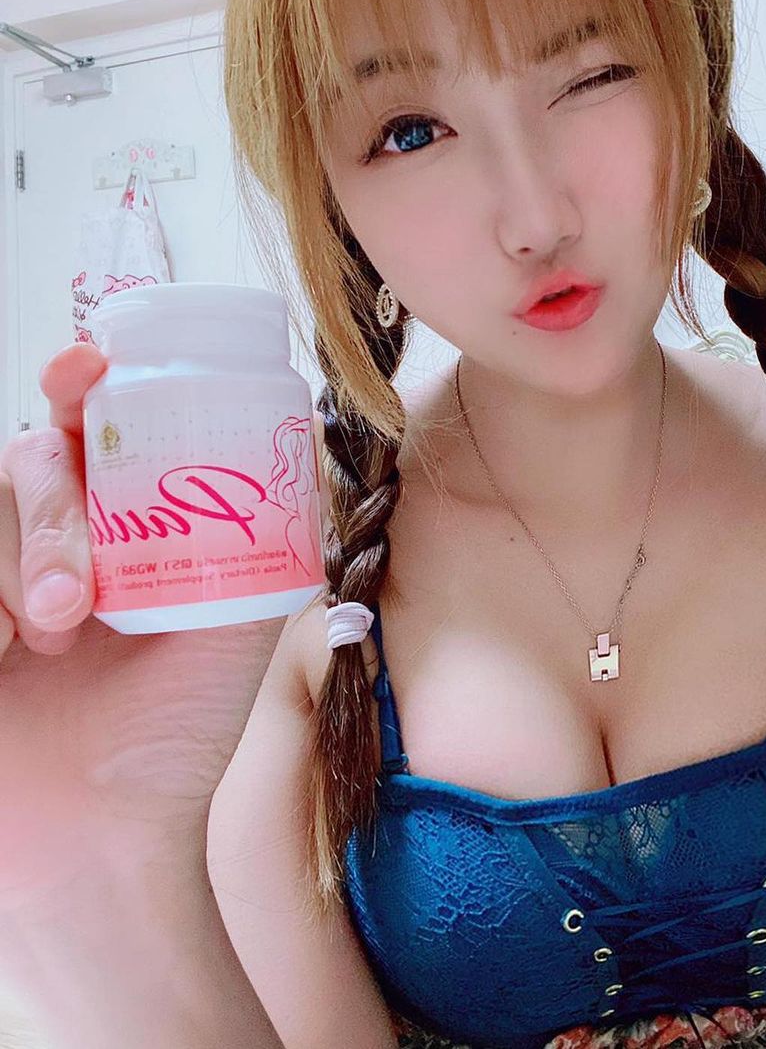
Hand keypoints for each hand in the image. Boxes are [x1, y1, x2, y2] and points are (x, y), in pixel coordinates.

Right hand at [0, 342, 288, 938]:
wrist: (104, 835)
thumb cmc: (178, 729)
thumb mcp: (243, 620)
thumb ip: (268, 534)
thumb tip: (299, 446)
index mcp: (117, 524)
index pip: (86, 425)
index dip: (80, 382)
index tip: (86, 367)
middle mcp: (47, 538)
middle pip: (25, 457)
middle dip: (49, 516)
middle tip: (74, 605)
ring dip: (12, 567)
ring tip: (47, 644)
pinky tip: (2, 660)